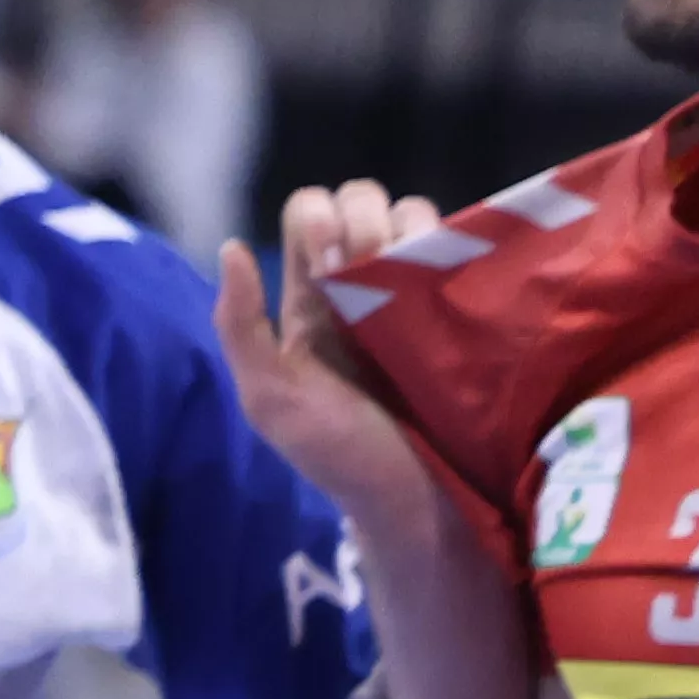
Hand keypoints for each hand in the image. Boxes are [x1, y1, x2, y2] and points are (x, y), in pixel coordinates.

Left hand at [216, 180, 466, 543]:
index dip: (317, 219)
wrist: (421, 497)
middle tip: (368, 266)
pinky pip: (465, 247)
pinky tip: (446, 278)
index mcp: (310, 302)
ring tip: (408, 276)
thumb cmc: (339, 456)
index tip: (330, 262)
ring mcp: (419, 292)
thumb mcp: (271, 400)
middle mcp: (364, 286)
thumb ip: (240, 327)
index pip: (308, 215)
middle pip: (362, 201)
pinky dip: (456, 244)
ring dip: (410, 229)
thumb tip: (231, 246)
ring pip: (416, 215)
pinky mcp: (467, 305)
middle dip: (364, 217)